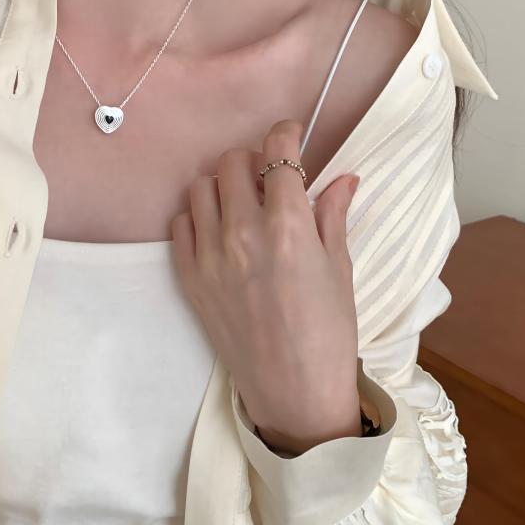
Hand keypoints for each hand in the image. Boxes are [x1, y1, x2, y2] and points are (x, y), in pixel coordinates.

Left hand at [170, 119, 361, 455]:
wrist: (294, 390)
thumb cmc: (329, 331)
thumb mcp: (340, 268)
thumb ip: (333, 214)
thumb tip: (343, 177)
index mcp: (289, 226)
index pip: (277, 153)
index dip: (285, 133)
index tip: (290, 134)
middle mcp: (243, 232)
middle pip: (232, 162)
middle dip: (253, 157)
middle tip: (268, 175)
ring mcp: (210, 255)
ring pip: (201, 187)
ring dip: (223, 183)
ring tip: (241, 200)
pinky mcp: (190, 278)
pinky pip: (181, 224)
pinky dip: (198, 215)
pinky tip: (219, 228)